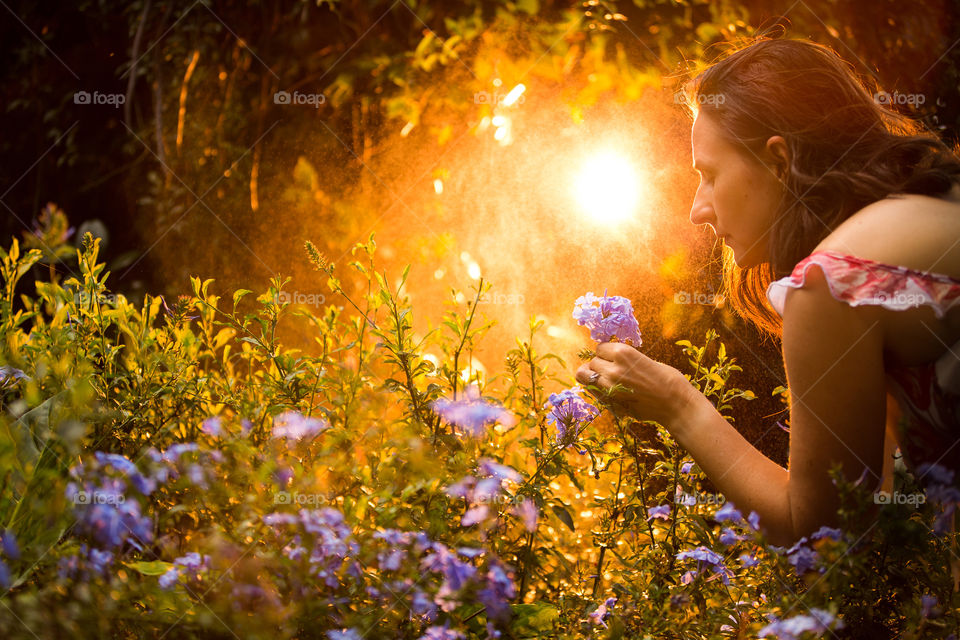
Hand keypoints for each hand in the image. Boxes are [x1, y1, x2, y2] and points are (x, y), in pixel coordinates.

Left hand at [575, 342, 697, 425]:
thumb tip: (609, 360)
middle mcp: (613, 368)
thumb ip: (625, 360)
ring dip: (593, 377)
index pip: (599, 348)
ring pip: (584, 376)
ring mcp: (610, 387)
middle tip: (610, 371)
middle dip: (599, 365)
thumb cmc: (668, 379)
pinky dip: (597, 390)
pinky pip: (593, 392)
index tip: (613, 358)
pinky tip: (611, 392)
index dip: (606, 353)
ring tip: (606, 380)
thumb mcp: (645, 360)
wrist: (677, 404)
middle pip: (591, 362)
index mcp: (623, 352)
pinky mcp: (611, 403)